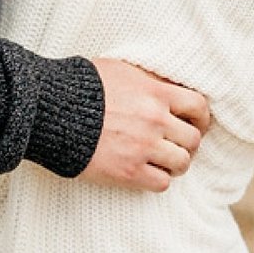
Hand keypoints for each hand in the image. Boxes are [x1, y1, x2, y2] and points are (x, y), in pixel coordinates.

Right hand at [81, 58, 212, 191]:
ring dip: (175, 163)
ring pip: (182, 163)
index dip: (201, 118)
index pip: (198, 106)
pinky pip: (162, 183)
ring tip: (164, 162)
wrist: (51, 111)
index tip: (196, 124)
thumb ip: (149, 79)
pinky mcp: (128, 171)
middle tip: (177, 145)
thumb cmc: (82, 86)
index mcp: (155, 92)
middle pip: (193, 139)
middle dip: (187, 143)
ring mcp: (143, 147)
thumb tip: (169, 85)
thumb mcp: (121, 69)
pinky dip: (158, 179)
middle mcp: (155, 120)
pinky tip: (147, 172)